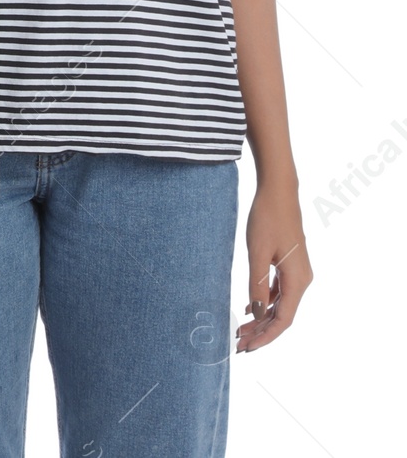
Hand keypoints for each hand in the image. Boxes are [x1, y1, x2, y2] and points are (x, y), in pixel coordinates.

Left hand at [236, 177, 311, 351]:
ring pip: (280, 304)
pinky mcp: (290, 265)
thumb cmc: (267, 218)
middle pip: (282, 315)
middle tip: (237, 344)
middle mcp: (302, 280)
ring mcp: (298, 273)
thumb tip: (257, 312)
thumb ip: (257, 283)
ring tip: (239, 330)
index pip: (283, 319)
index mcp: (297, 281)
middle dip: (260, 332)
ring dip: (261, 318)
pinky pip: (279, 291)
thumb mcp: (257, 252)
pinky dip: (265, 302)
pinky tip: (249, 308)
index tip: (247, 348)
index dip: (266, 336)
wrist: (278, 192)